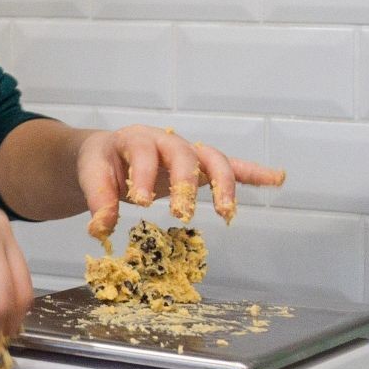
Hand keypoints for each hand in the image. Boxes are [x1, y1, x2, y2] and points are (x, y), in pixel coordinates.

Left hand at [76, 124, 284, 237]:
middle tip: (182, 213)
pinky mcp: (201, 166)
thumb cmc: (102, 164)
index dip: (143, 176)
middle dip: (185, 183)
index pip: (142, 152)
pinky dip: (254, 171)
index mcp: (134, 139)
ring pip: (212, 159)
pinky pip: (232, 165)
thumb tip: (100, 229)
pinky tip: (277, 178)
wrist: (108, 153)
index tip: (141, 202)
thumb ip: (98, 199)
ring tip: (227, 211)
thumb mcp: (91, 176)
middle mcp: (165, 141)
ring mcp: (187, 152)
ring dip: (223, 183)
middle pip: (182, 154)